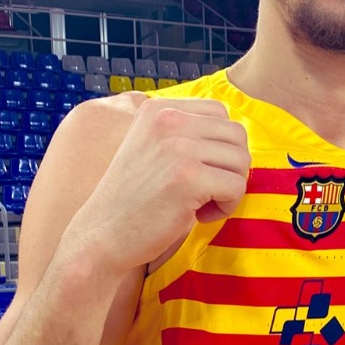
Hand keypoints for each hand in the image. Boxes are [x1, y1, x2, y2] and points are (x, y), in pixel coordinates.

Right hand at [70, 95, 250, 272]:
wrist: (103, 235)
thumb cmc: (135, 200)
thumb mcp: (153, 148)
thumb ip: (186, 133)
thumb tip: (239, 137)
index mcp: (158, 109)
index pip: (219, 112)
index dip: (220, 146)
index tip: (199, 171)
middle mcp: (168, 120)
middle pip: (236, 135)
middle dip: (231, 167)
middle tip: (207, 191)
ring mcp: (178, 148)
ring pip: (241, 160)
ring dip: (230, 188)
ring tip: (202, 204)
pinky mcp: (188, 178)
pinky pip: (236, 187)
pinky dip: (226, 207)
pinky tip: (200, 215)